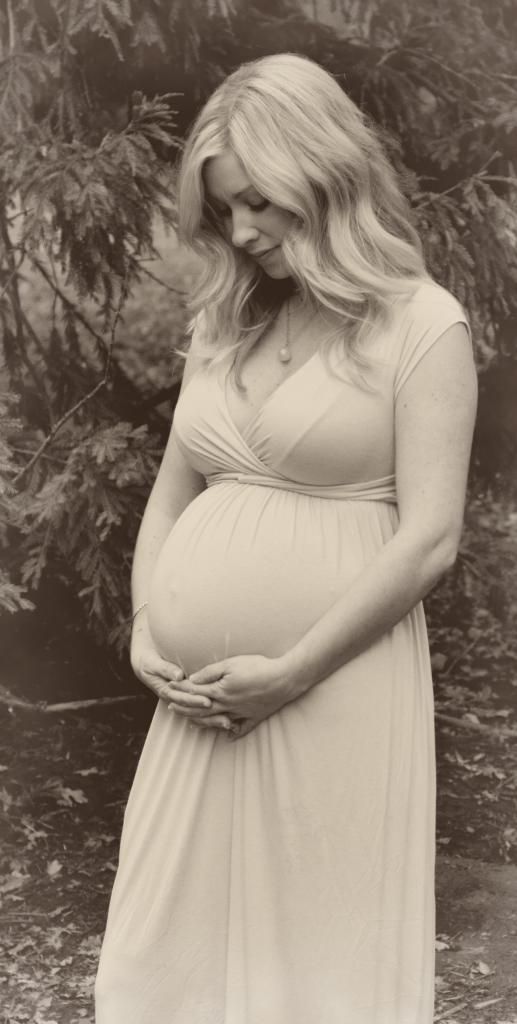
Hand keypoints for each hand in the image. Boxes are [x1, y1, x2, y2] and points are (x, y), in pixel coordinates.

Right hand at [130, 616, 229, 727]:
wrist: (146, 661)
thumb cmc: (149, 661)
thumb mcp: (153, 663)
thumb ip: (165, 669)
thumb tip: (178, 676)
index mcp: (167, 691)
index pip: (183, 700)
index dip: (195, 701)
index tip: (208, 702)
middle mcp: (175, 698)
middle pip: (193, 710)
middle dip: (209, 715)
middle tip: (225, 719)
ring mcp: (182, 698)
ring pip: (197, 712)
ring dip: (212, 718)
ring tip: (228, 723)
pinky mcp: (188, 695)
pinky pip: (200, 708)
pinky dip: (211, 713)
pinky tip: (226, 718)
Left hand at [171, 654, 295, 738]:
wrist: (285, 678)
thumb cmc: (258, 667)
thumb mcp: (231, 663)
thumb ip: (210, 672)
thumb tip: (192, 679)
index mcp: (221, 691)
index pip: (195, 692)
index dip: (180, 690)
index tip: (168, 688)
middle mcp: (228, 706)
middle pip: (202, 710)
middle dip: (184, 708)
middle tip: (171, 708)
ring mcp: (241, 713)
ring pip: (217, 721)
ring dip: (202, 722)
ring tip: (190, 723)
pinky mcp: (255, 716)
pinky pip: (242, 728)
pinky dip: (233, 733)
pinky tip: (228, 737)